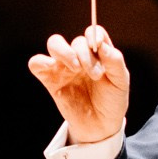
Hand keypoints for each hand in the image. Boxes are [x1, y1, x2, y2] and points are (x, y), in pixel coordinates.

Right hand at [26, 24, 129, 145]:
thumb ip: (114, 61)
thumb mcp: (121, 81)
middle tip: (96, 75)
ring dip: (64, 52)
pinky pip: (37, 63)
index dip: (94, 35)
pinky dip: (40, 61)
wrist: (100, 126)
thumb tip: (101, 44)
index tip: (99, 47)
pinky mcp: (50, 80)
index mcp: (98, 53)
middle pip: (76, 41)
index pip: (93, 32)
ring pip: (54, 43)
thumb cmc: (111, 101)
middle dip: (85, 55)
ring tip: (75, 69)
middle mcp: (80, 56)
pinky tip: (53, 68)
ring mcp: (64, 67)